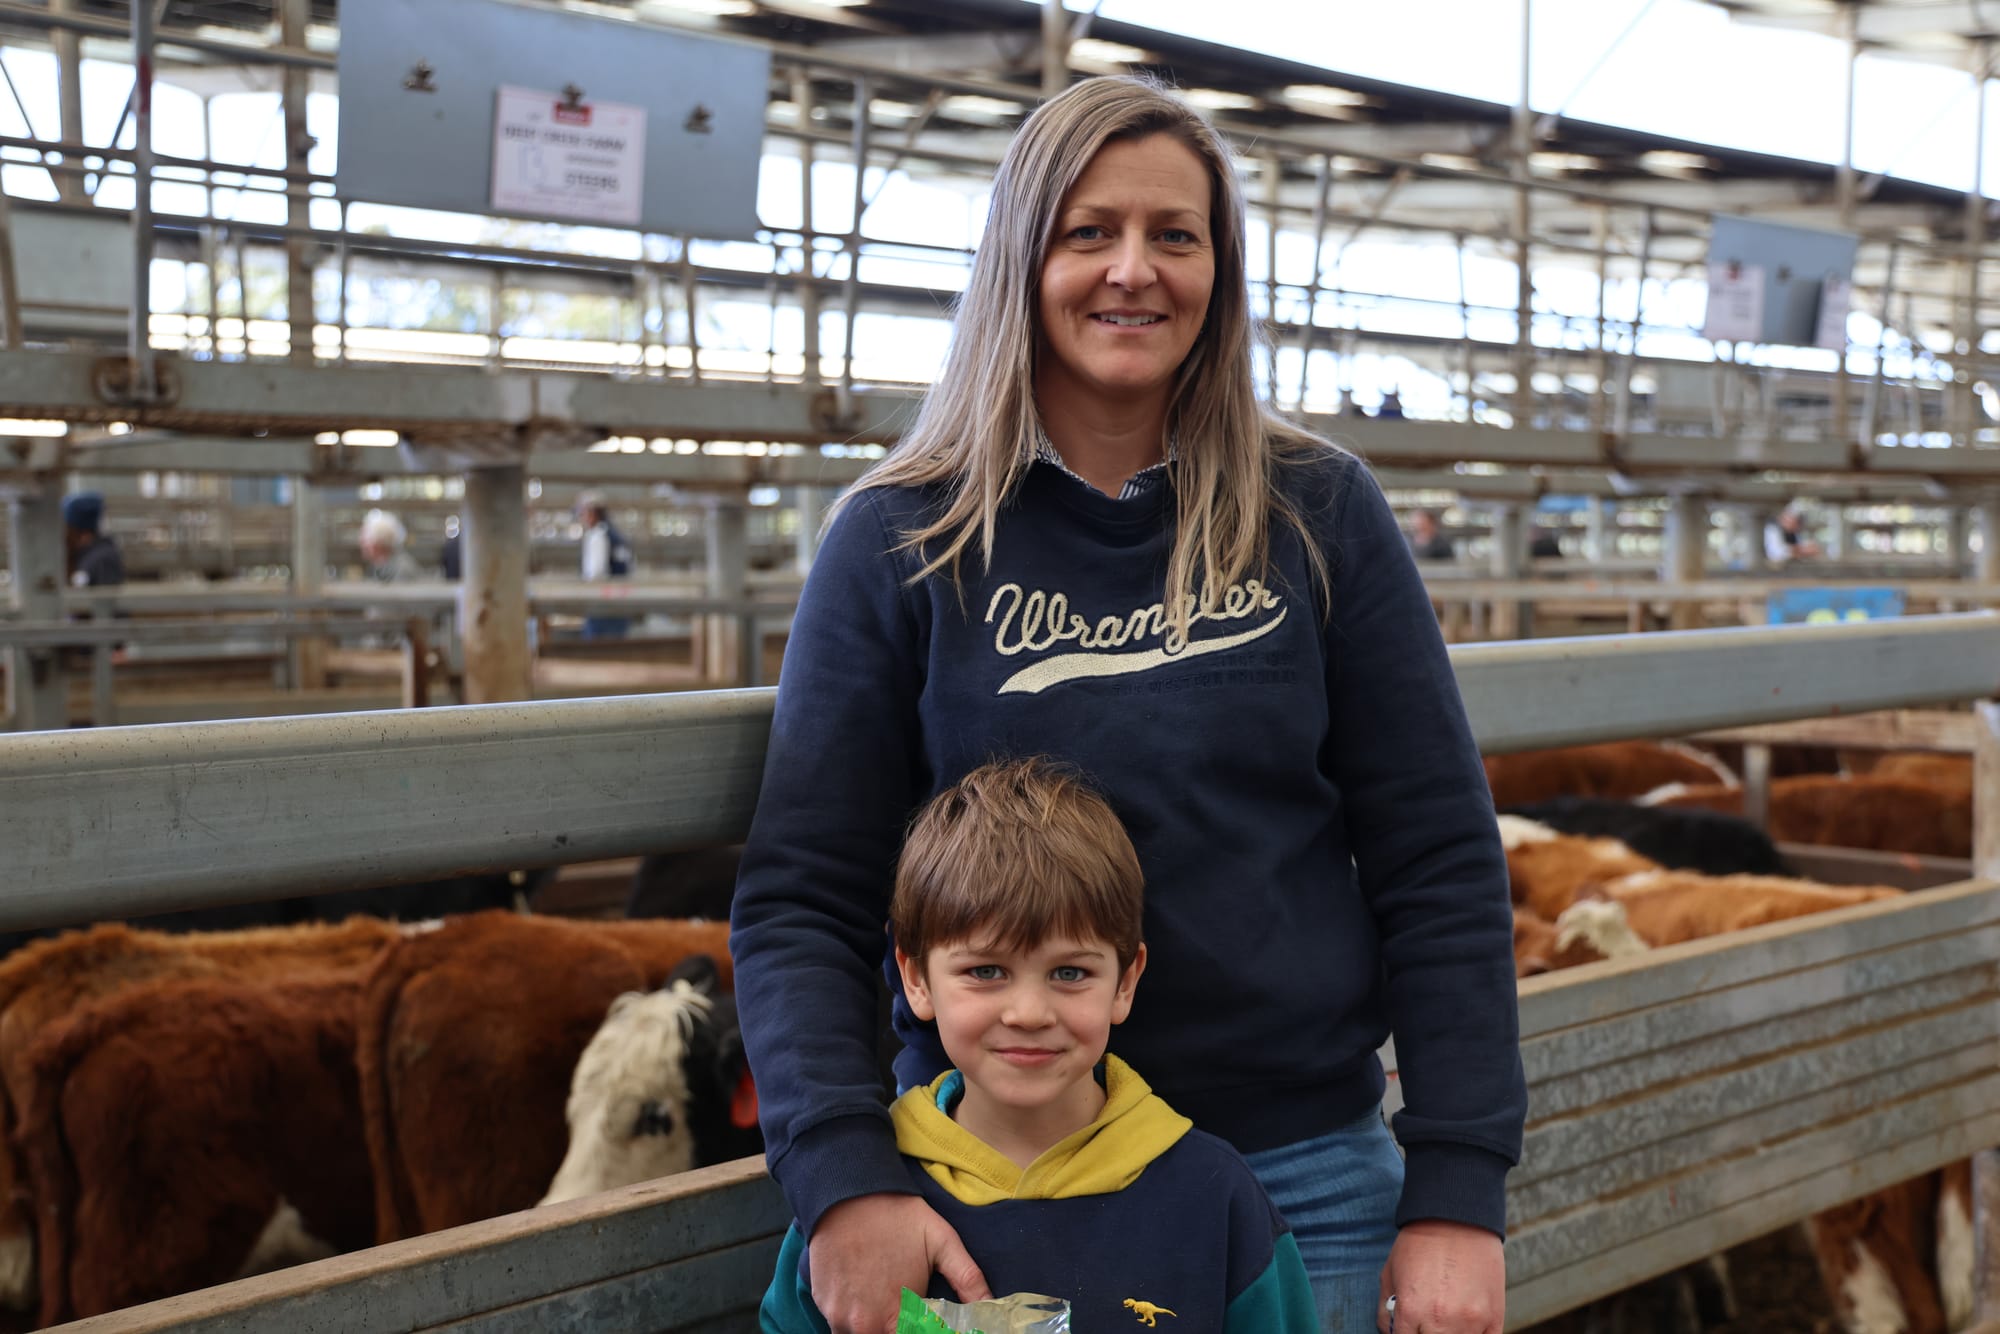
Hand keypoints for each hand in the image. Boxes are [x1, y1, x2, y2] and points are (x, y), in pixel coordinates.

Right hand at [808, 1193, 991, 1333]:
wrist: (846, 1192)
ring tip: (884, 1296)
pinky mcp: (822, 1304)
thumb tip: (991, 1305)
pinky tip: (863, 1289)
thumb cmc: (897, 1216)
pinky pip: (840, 1324)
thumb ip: (968, 1279)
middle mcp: (865, 1325)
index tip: (923, 1315)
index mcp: (897, 1317)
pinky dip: (853, 1316)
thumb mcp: (942, 1241)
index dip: (920, 1330)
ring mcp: (839, 1317)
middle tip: (905, 1305)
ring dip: (876, 1324)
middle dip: (898, 1326)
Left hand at [1377, 1220, 1503, 1332]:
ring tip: (1446, 1318)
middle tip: (1428, 1321)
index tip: (1410, 1328)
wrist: (1457, 1217)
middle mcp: (1439, 1321)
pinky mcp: (1494, 1317)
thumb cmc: (1420, 1244)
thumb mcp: (1390, 1273)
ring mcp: (1469, 1321)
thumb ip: (1386, 1311)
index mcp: (1409, 1310)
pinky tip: (1465, 1324)